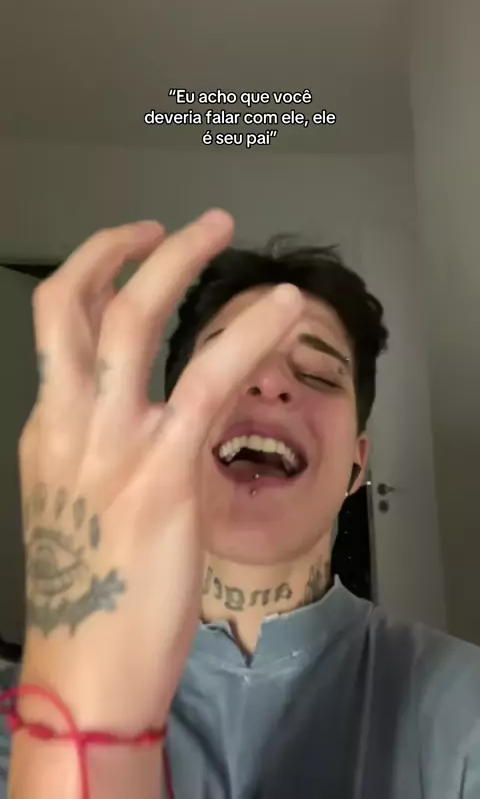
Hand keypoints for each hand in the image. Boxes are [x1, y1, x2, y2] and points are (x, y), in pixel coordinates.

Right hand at [18, 210, 303, 730]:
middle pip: (76, 304)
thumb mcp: (82, 506)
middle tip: (167, 222)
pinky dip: (248, 333)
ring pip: (136, 321)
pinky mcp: (165, 471)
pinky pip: (209, 379)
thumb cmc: (90, 596)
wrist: (89, 672)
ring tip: (217, 227)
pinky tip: (282, 310)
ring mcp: (113, 444)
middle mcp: (68, 425)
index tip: (127, 253)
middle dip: (121, 247)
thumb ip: (106, 447)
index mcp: (46, 432)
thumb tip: (152, 406)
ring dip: (179, 261)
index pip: (58, 328)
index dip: (93, 275)